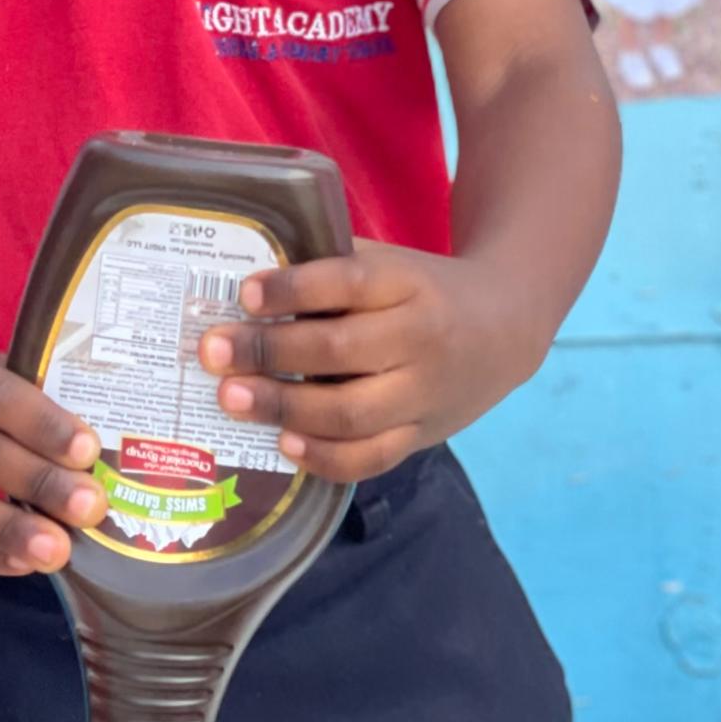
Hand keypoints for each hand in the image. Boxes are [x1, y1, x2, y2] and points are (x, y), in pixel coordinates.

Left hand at [198, 242, 545, 485]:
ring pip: (349, 413)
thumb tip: (248, 286)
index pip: (348, 283)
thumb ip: (334, 269)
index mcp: (409, 284)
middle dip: (268, 352)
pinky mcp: (424, 435)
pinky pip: (371, 458)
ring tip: (231, 399)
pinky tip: (284, 443)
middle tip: (213, 351)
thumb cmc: (425, 289)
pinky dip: (324, 458)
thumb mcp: (392, 264)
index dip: (293, 290)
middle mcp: (421, 340)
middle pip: (339, 352)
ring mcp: (424, 394)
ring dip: (283, 408)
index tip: (245, 293)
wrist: (506, 328)